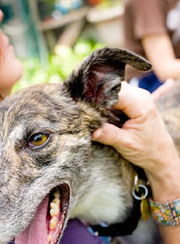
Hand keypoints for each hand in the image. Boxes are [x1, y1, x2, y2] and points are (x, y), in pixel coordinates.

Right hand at [92, 82, 179, 201]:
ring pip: (113, 90)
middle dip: (98, 96)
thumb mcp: (125, 144)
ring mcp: (137, 97)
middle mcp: (140, 96)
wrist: (161, 155)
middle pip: (112, 87)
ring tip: (89, 110)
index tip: (84, 106)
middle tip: (83, 107)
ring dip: (101, 99)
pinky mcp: (133, 101)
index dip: (98, 98)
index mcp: (141, 104)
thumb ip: (108, 135)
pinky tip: (98, 111)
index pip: (114, 93)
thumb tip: (90, 129)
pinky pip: (116, 95)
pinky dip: (106, 102)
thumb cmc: (147, 150)